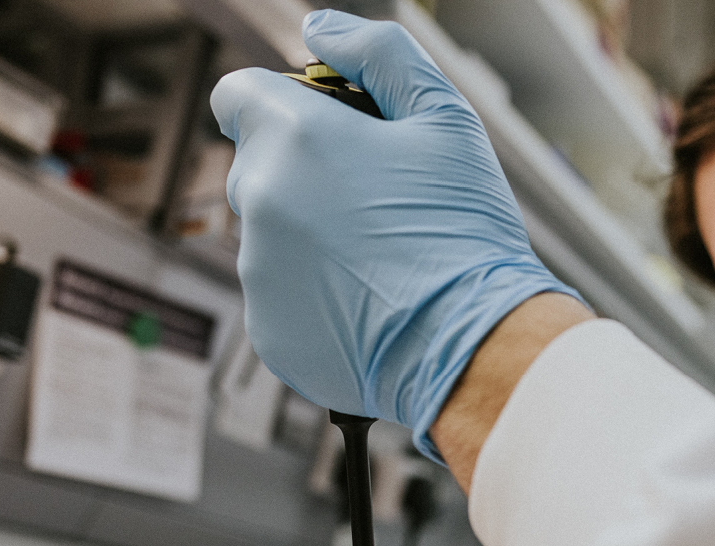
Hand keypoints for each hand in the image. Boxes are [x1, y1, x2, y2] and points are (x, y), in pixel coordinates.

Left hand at [210, 11, 580, 460]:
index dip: (282, 105)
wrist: (476, 345)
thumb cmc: (466, 233)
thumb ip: (378, 55)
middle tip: (376, 204)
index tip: (325, 132)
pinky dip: (315, 299)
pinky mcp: (269, 332)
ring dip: (310, 240)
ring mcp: (258, 272)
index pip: (238, 94)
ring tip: (382, 263)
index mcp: (293, 136)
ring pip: (270, 237)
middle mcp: (258, 200)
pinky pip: (281, 298)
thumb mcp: (446, 119)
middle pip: (257, 169)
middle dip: (302, 176)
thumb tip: (319, 30)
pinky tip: (370, 305)